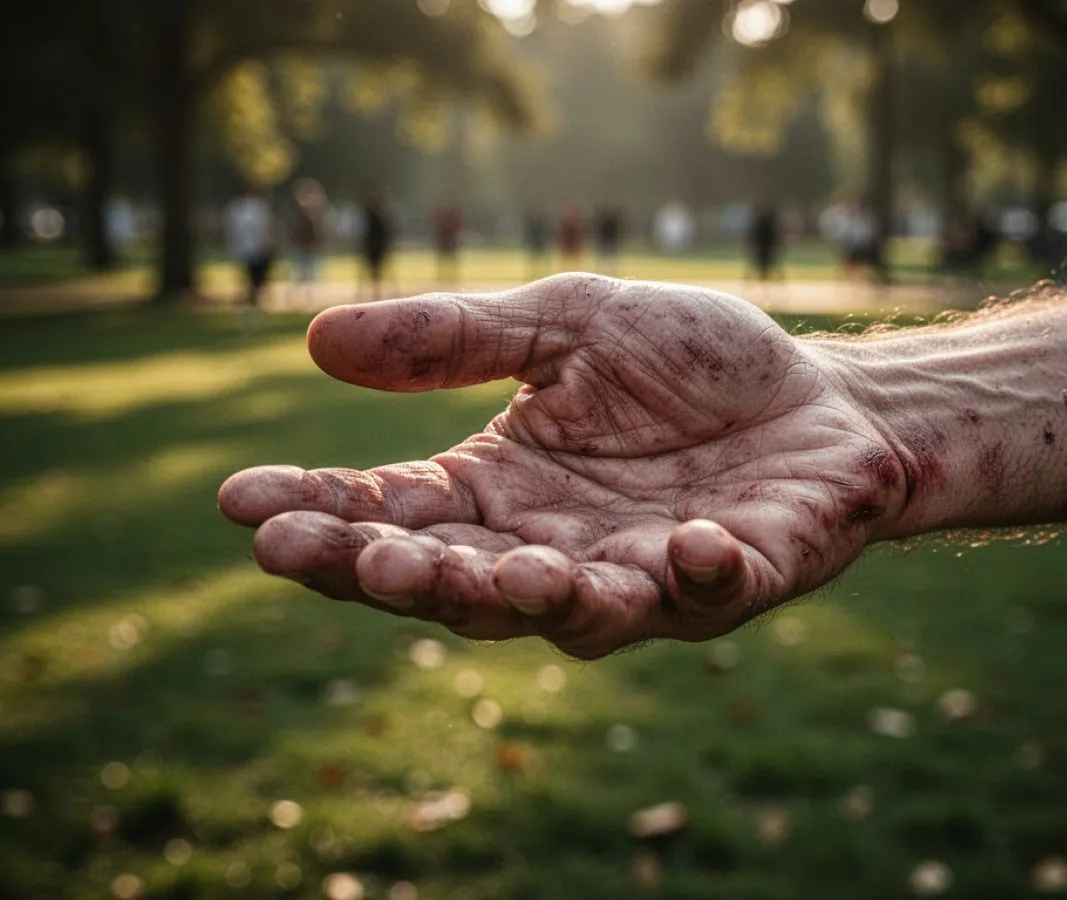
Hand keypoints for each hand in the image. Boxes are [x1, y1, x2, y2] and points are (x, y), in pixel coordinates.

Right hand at [218, 274, 907, 657]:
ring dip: (534, 600)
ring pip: (572, 614)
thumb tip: (314, 337)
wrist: (822, 393)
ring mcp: (645, 578)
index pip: (392, 512)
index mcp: (504, 489)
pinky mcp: (738, 579)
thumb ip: (456, 339)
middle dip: (407, 579)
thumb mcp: (568, 324)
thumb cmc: (691, 363)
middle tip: (358, 559)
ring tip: (504, 572)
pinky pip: (711, 594)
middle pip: (461, 583)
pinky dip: (697, 578)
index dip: (321, 517)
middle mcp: (557, 551)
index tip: (242, 506)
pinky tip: (689, 546)